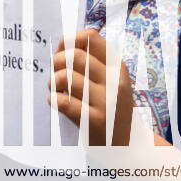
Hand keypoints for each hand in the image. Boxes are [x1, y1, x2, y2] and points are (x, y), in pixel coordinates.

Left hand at [51, 29, 132, 145]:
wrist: (126, 144)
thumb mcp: (108, 79)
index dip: (69, 41)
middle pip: (74, 55)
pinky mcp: (94, 121)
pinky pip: (64, 102)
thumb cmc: (109, 105)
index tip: (62, 52)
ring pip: (67, 78)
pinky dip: (54, 100)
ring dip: (54, 82)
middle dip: (56, 61)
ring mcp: (106, 102)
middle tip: (55, 74)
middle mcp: (114, 81)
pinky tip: (56, 102)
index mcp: (116, 66)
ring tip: (56, 90)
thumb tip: (62, 42)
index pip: (90, 37)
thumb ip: (88, 60)